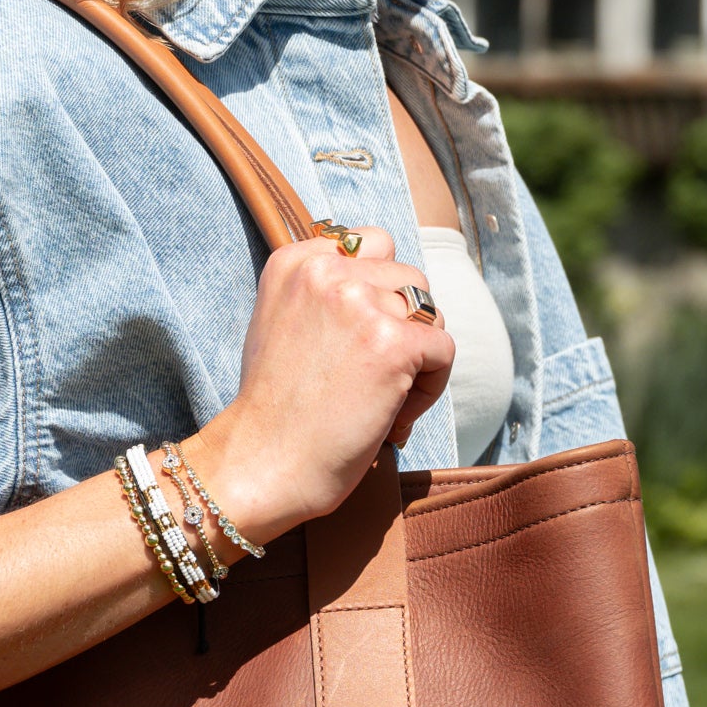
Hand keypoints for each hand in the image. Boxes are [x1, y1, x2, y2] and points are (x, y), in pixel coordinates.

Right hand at [192, 227, 453, 539]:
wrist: (263, 463)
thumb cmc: (274, 409)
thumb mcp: (281, 322)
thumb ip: (323, 293)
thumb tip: (386, 284)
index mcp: (295, 261)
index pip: (373, 243)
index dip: (378, 292)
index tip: (358, 338)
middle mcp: (326, 272)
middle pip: (408, 278)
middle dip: (403, 326)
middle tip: (373, 377)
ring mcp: (361, 303)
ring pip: (431, 314)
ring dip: (419, 357)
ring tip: (384, 398)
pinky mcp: (392, 343)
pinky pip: (444, 350)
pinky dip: (429, 389)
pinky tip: (393, 416)